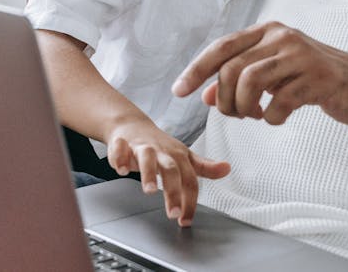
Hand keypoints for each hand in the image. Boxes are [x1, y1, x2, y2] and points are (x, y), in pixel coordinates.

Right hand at [105, 118, 230, 226]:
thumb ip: (204, 167)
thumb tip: (227, 169)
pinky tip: (122, 170)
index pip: (189, 180)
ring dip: (148, 173)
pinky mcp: (123, 143)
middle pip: (171, 170)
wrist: (133, 125)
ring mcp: (142, 147)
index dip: (190, 201)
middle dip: (173, 191)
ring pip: (147, 158)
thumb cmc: (160, 145)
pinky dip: (120, 158)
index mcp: (178, 157)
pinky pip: (120, 149)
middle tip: (173, 213)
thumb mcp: (184, 156)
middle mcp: (162, 152)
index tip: (185, 221)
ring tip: (148, 191)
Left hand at [172, 22, 347, 126]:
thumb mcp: (271, 75)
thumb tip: (206, 96)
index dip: (197, 70)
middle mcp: (282, 36)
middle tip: (233, 114)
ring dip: (244, 108)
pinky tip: (276, 117)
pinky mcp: (317, 77)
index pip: (222, 47)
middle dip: (224, 99)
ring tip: (254, 116)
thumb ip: (239, 80)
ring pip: (251, 81)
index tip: (179, 91)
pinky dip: (271, 117)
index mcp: (267, 31)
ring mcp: (301, 55)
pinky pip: (279, 102)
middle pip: (233, 68)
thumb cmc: (308, 77)